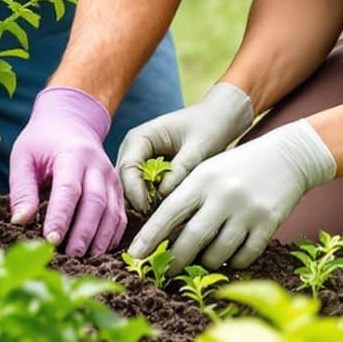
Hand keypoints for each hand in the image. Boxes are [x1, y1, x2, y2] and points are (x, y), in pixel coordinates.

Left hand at [8, 86, 123, 256]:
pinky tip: (99, 251)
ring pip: (112, 212)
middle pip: (95, 203)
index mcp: (72, 154)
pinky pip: (120, 215)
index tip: (50, 239)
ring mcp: (111, 178)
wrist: (71, 122)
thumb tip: (20, 221)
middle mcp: (97, 166)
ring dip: (100, 238)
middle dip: (83, 232)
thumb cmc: (42, 142)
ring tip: (84, 259)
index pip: (68, 189)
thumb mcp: (23, 157)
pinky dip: (112, 236)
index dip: (61, 216)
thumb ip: (22, 189)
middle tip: (69, 256)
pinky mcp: (118, 189)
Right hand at [114, 82, 255, 213]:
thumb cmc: (209, 127)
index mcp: (140, 138)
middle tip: (152, 222)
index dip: (135, 192)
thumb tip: (163, 197)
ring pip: (129, 190)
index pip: (127, 168)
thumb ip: (180, 171)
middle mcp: (133, 149)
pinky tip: (163, 215)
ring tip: (158, 221)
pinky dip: (150, 202)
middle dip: (134, 203)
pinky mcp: (148, 171)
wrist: (219, 118)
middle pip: (123, 182)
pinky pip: (142, 191)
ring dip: (140, 205)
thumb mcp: (197, 149)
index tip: (149, 211)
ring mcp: (139, 161)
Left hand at [126, 119, 336, 269]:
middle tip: (164, 273)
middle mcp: (223, 195)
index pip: (169, 213)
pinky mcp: (269, 224)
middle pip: (191, 240)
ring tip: (202, 261)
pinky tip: (230, 256)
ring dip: (206, 263)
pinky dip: (233, 262)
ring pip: (217, 254)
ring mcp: (247, 211)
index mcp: (202, 179)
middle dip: (174, 262)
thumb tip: (162, 238)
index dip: (149, 238)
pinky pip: (244, 257)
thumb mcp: (208, 172)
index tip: (134, 257)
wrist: (286, 157)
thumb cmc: (237, 168)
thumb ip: (187, 200)